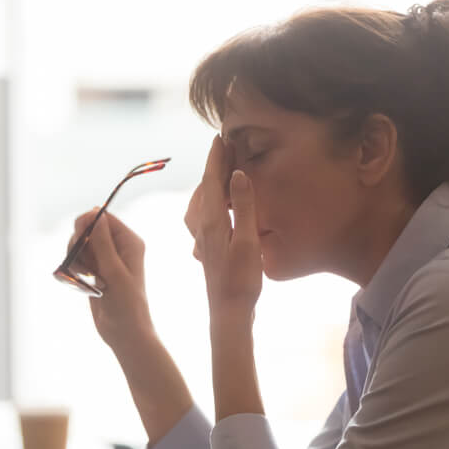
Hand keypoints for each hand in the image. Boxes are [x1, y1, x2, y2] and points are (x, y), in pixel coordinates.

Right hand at [67, 209, 153, 350]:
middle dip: (79, 243)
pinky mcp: (96, 272)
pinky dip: (75, 268)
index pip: (104, 218)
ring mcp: (106, 259)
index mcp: (129, 242)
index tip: (79, 239)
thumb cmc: (127, 305)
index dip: (87, 223)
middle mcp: (118, 248)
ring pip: (80, 245)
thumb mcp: (114, 272)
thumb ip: (103, 243)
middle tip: (83, 264)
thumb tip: (95, 214)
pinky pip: (78, 260)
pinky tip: (82, 282)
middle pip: (88, 229)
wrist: (125, 333)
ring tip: (84, 276)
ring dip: (76, 258)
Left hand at [184, 136, 262, 324]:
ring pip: (201, 202)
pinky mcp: (207, 248)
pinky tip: (216, 206)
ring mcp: (202, 238)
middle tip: (226, 147)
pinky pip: (202, 215)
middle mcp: (202, 226)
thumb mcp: (248, 241)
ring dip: (210, 183)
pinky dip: (209, 201)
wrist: (228, 311)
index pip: (212, 180)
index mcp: (212, 221)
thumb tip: (237, 173)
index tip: (220, 137)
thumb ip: (244, 206)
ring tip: (222, 171)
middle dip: (214, 166)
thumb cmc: (241, 280)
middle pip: (205, 188)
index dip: (216, 157)